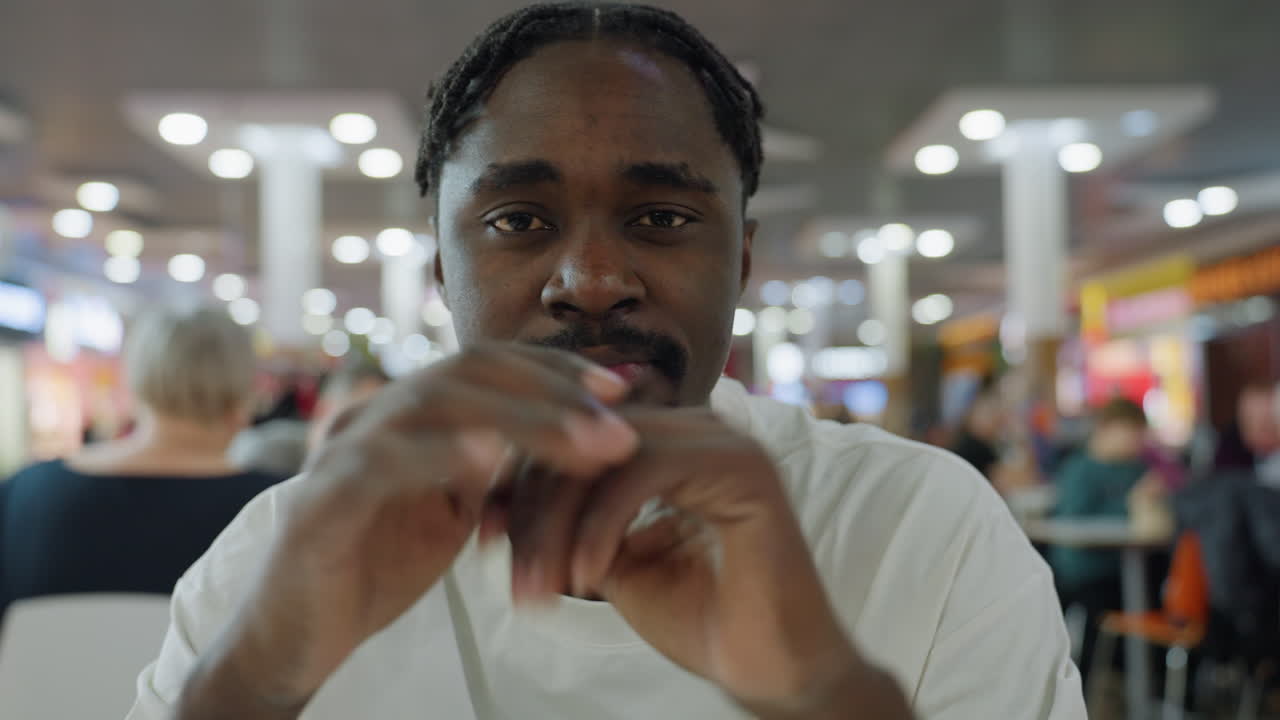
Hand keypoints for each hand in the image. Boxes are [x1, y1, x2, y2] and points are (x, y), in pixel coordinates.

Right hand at [191, 344, 638, 710]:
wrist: (298, 633)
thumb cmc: (376, 566)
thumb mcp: (453, 511)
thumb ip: (496, 472)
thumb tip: (575, 443)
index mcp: (410, 415)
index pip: (488, 364)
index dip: (555, 369)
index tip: (621, 388)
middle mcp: (376, 416)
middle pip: (470, 371)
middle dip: (553, 392)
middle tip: (619, 423)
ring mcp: (344, 452)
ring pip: (436, 404)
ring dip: (521, 420)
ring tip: (586, 444)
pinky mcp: (321, 501)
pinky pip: (382, 463)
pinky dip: (439, 454)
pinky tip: (491, 460)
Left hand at [498, 408, 907, 714]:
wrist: (772, 673)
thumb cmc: (702, 620)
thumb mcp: (614, 564)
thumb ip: (573, 521)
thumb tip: (505, 500)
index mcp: (669, 443)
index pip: (576, 439)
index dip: (521, 481)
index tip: (482, 533)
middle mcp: (696, 428)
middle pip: (584, 440)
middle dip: (531, 504)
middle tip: (498, 564)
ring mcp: (722, 441)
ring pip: (606, 454)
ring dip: (559, 521)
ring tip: (537, 583)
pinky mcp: (741, 466)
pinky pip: (644, 473)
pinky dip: (601, 525)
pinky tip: (583, 575)